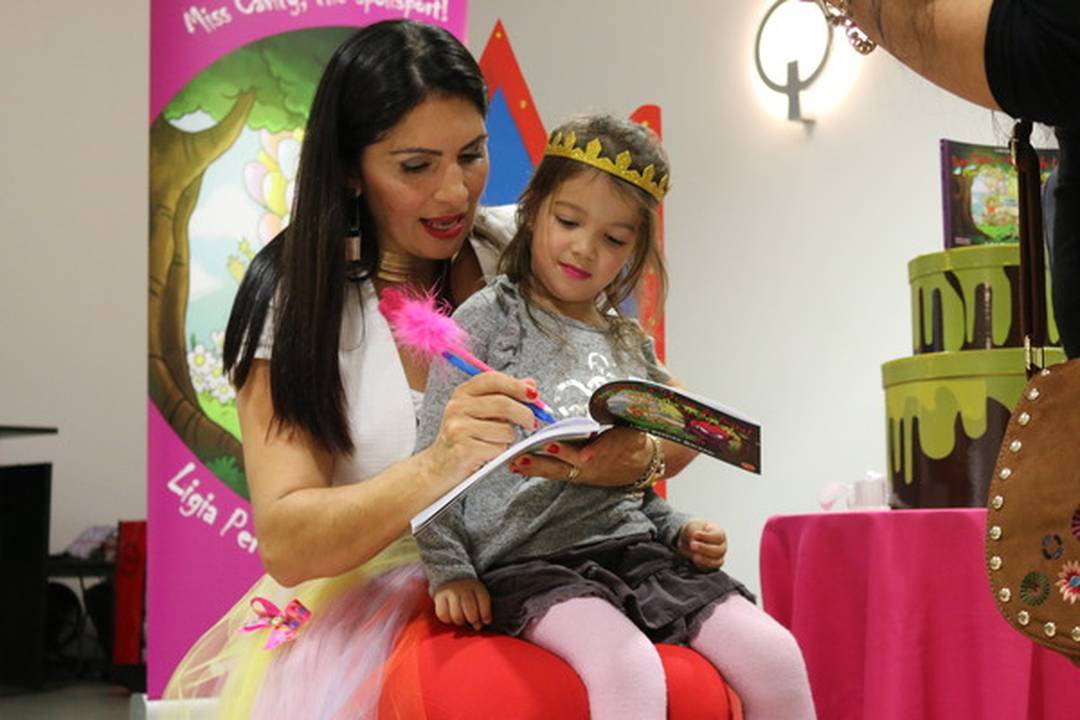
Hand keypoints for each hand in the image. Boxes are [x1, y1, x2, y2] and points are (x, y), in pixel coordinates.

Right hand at [427, 373, 540, 480]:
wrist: (438, 466)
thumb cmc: (464, 437)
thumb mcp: (481, 412)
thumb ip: (505, 395)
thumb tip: (531, 383)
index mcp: (463, 393)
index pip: (493, 379)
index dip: (517, 386)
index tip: (534, 395)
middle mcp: (457, 407)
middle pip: (503, 404)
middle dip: (525, 414)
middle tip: (532, 423)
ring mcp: (458, 428)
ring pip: (505, 430)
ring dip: (509, 439)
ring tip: (496, 442)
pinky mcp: (463, 449)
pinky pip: (498, 449)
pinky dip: (500, 453)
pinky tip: (488, 454)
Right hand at [433, 578, 490, 629]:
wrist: (451, 577)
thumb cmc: (468, 592)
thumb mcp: (478, 596)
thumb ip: (481, 611)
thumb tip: (477, 627)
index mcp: (476, 586)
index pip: (484, 601)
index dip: (486, 614)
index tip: (486, 621)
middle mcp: (463, 588)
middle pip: (470, 610)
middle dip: (472, 619)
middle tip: (471, 620)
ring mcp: (450, 592)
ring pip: (456, 615)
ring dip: (460, 621)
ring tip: (461, 619)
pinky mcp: (439, 596)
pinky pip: (443, 615)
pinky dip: (448, 619)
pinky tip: (451, 616)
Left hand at [509, 426, 650, 487]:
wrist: (641, 466)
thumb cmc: (633, 440)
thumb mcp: (634, 427)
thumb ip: (621, 417)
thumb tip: (615, 398)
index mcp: (617, 448)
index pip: (606, 450)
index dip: (594, 452)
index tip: (585, 455)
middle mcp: (598, 464)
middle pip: (576, 463)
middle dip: (556, 458)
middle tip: (539, 451)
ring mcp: (584, 473)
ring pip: (560, 470)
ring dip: (538, 466)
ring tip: (517, 461)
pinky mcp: (575, 477)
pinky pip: (554, 474)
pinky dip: (536, 470)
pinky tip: (517, 466)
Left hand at [677, 520, 726, 569]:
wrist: (689, 540)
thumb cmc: (694, 531)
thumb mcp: (692, 527)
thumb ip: (693, 531)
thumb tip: (693, 539)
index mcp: (719, 533)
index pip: (718, 536)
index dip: (707, 536)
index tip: (695, 534)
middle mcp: (721, 546)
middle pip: (719, 550)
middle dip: (705, 548)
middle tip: (692, 545)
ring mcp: (718, 557)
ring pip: (717, 562)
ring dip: (705, 560)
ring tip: (694, 556)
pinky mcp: (711, 566)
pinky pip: (710, 569)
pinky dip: (702, 565)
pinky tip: (694, 560)